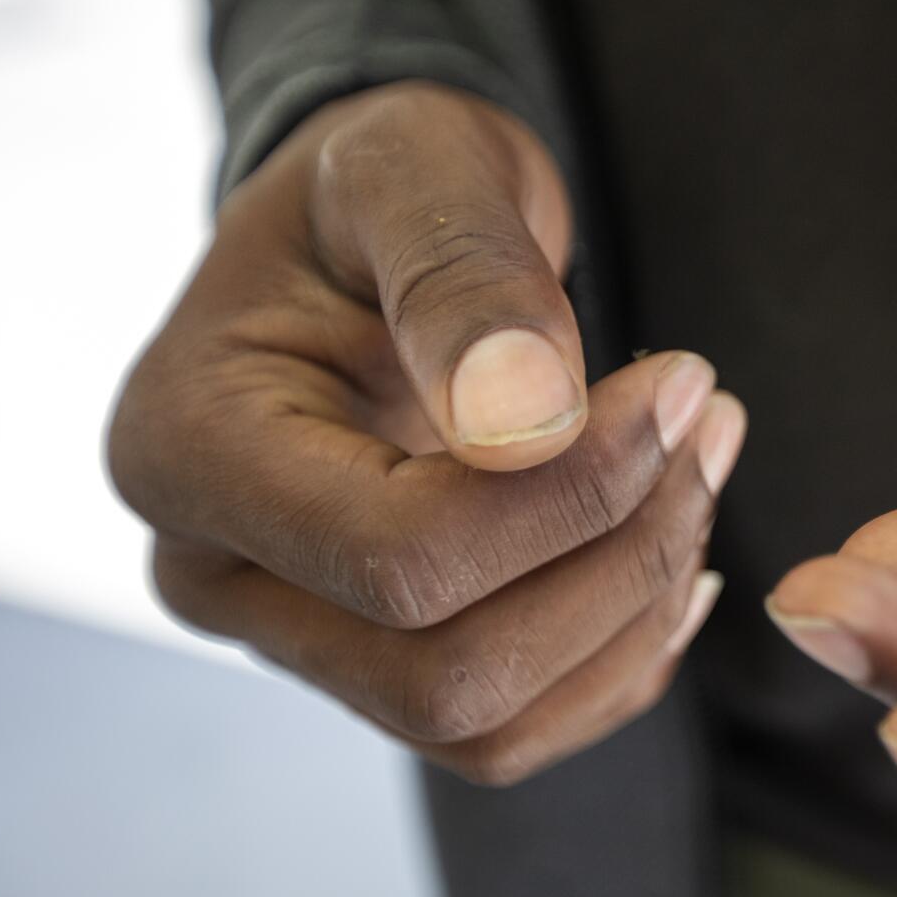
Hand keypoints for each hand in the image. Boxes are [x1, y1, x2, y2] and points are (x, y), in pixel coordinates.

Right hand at [110, 82, 745, 784]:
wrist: (382, 232)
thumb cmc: (391, 185)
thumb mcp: (423, 166)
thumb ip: (464, 278)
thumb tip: (525, 423)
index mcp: (186, 449)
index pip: (401, 556)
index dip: (575, 494)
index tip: (685, 380)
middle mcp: (216, 572)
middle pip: (446, 674)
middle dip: (620, 563)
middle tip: (710, 422)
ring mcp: (295, 636)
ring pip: (488, 723)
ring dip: (637, 610)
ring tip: (708, 465)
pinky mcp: (376, 664)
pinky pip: (512, 730)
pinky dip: (622, 656)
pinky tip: (676, 551)